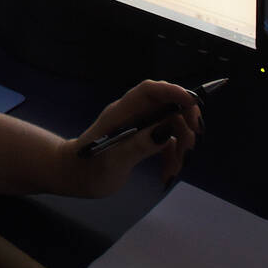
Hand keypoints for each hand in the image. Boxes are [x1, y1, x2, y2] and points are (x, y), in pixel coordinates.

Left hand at [61, 80, 202, 196]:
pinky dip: (171, 157)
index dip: (172, 91)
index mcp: (122, 112)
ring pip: (170, 126)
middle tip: (191, 145)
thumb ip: (138, 145)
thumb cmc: (87, 168)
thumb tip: (165, 131)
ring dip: (179, 146)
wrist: (74, 177)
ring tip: (174, 170)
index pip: (149, 91)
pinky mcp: (143, 140)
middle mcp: (133, 115)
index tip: (193, 103)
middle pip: (166, 107)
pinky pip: (166, 142)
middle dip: (183, 124)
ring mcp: (139, 127)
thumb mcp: (114, 160)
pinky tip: (167, 174)